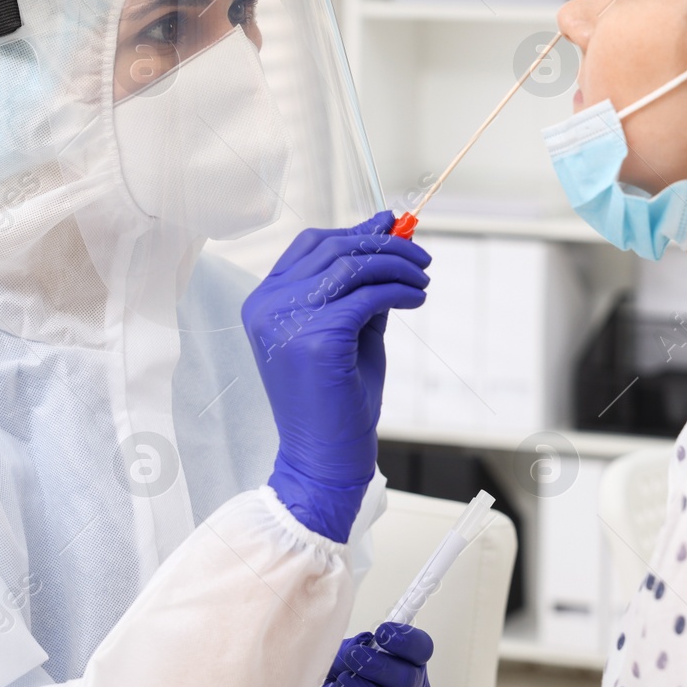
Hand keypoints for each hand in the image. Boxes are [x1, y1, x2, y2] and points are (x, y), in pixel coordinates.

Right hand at [243, 211, 430, 541]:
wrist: (323, 458)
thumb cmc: (336, 400)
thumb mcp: (347, 330)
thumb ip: (360, 286)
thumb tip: (388, 235)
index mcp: (264, 302)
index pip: (311, 245)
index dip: (355, 231)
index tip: (392, 227)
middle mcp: (267, 306)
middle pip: (333, 248)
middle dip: (385, 246)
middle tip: (421, 258)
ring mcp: (286, 321)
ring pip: (352, 266)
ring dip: (397, 266)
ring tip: (422, 280)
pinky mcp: (315, 338)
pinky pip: (368, 296)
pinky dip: (399, 292)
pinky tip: (416, 300)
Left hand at [285, 624, 433, 686]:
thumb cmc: (334, 685)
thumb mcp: (338, 660)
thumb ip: (351, 649)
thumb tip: (364, 641)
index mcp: (406, 663)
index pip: (421, 648)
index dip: (407, 640)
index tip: (382, 633)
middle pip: (410, 678)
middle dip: (380, 667)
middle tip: (354, 659)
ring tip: (343, 684)